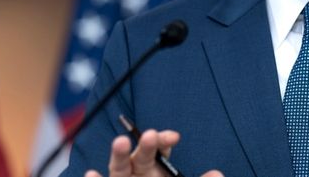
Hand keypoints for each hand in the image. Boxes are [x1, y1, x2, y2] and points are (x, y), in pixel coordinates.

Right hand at [83, 129, 223, 176]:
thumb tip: (217, 174)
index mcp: (155, 169)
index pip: (159, 149)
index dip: (164, 141)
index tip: (174, 137)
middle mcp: (136, 174)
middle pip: (140, 156)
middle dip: (145, 146)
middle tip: (150, 135)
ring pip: (118, 168)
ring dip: (119, 155)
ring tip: (121, 142)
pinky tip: (91, 174)